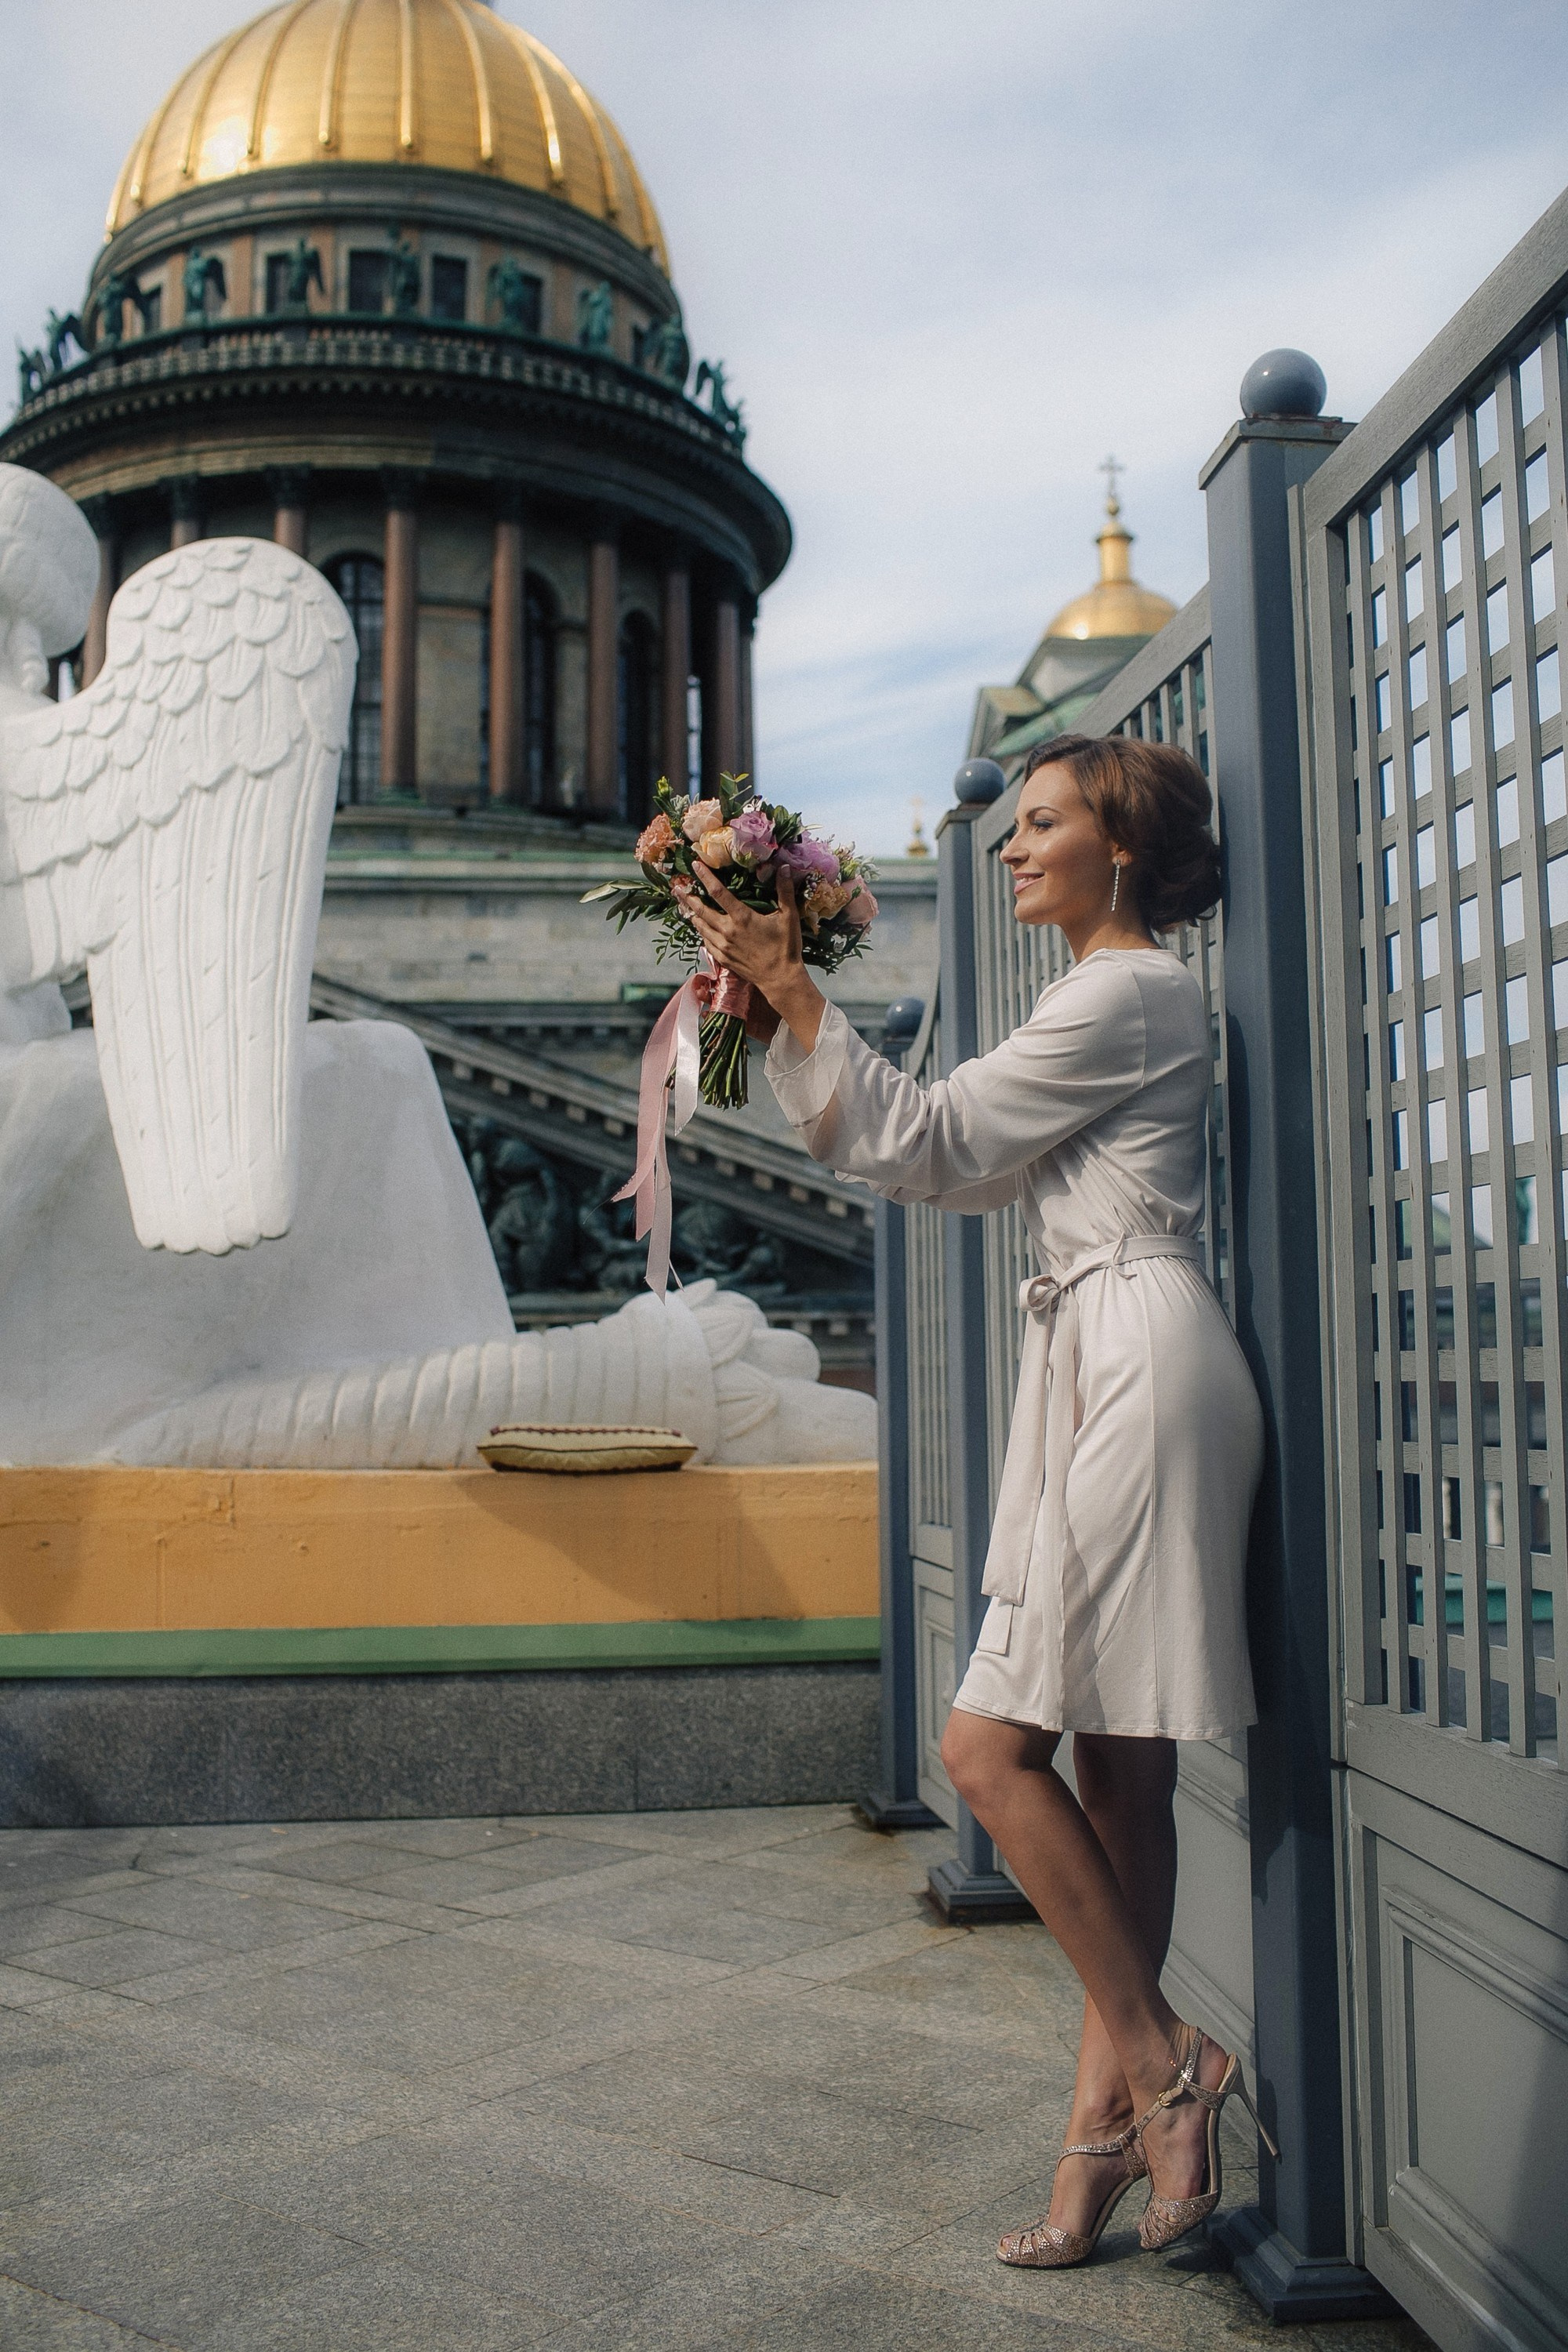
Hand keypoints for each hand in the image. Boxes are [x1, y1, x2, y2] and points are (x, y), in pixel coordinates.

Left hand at [676, 862, 823, 1051]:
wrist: (780, 979)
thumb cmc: (785, 947)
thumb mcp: (789, 917)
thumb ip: (785, 891)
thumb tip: (783, 868)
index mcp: (742, 918)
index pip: (718, 892)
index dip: (705, 877)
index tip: (695, 865)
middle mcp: (728, 931)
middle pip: (701, 910)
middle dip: (687, 897)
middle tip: (677, 887)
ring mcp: (723, 946)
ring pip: (700, 927)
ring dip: (691, 914)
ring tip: (684, 905)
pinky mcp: (723, 958)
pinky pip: (706, 942)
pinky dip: (701, 932)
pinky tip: (700, 927)